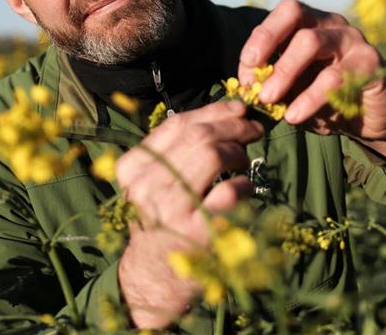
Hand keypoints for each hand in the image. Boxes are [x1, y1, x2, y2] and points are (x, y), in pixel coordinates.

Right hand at [115, 100, 262, 328]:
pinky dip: (245, 184)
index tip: (237, 109)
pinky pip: (232, 191)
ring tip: (244, 159)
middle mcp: (147, 185)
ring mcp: (171, 208)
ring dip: (239, 151)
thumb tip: (229, 112)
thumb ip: (180, 149)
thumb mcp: (154, 181)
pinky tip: (244, 188)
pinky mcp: (197, 230)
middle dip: (233, 125)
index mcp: (133, 167)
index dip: (214, 111)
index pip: (177, 125)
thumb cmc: (161, 220)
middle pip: (199, 136)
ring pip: (214, 155)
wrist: (154, 277)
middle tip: (253, 128)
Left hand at [238, 0, 385, 160]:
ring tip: (269, 101)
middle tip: (254, 83)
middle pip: (295, 14)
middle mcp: (332, 24)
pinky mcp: (370, 64)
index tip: (246, 72)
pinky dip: (310, 98)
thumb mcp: (294, 91)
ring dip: (284, 72)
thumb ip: (272, 83)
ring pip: (312, 42)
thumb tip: (245, 86)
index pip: (284, 13)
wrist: (370, 121)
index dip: (261, 38)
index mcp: (312, 23)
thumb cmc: (326, 100)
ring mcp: (353, 40)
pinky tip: (295, 116)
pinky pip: (335, 77)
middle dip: (268, 47)